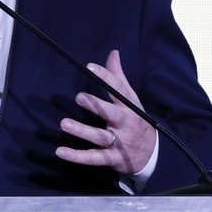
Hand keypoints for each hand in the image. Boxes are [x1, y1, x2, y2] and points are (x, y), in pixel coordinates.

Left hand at [55, 49, 155, 174]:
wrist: (152, 154)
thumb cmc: (136, 120)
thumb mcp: (131, 99)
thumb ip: (118, 77)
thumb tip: (113, 53)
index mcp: (129, 107)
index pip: (119, 89)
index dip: (106, 77)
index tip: (90, 66)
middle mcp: (125, 123)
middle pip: (111, 114)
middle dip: (96, 105)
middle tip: (79, 97)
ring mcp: (118, 142)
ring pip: (100, 137)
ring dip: (82, 131)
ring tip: (64, 123)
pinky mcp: (111, 159)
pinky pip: (93, 158)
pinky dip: (77, 156)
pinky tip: (60, 151)